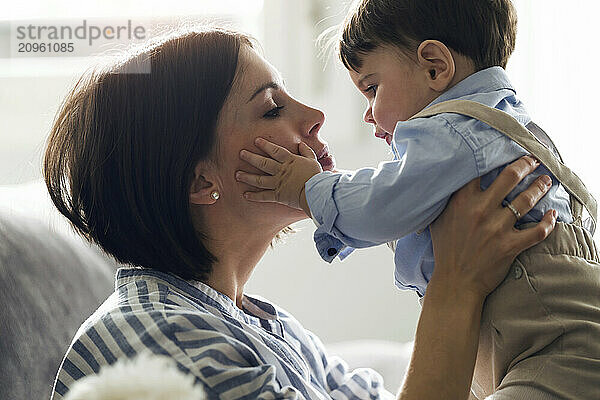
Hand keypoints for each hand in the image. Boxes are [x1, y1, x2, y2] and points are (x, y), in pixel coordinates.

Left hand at [236, 137, 321, 212]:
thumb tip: (300, 143)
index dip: (265, 145)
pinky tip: (245, 194)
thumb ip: (306, 151)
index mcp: (290, 161)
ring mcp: (278, 183)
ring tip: (237, 174)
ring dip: (247, 177)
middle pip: (263, 163)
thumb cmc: (316, 176)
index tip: (256, 140)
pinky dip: (254, 196)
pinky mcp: (278, 195)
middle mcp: (281, 171)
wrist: (316, 191)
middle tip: (241, 153)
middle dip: (251, 157)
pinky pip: (263, 196)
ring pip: (259, 179)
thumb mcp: (313, 160)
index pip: (275, 150)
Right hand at [429, 155, 556, 298]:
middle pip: (510, 176)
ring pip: (526, 200)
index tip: (505, 152)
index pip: (481, 169)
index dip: (495, 157)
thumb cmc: (445, 250)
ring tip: (545, 181)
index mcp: (461, 201)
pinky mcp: (510, 246)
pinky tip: (552, 215)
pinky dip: (548, 222)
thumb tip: (448, 183)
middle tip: (533, 161)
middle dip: (525, 164)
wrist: (455, 282)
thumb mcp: (437, 220)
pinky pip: (537, 231)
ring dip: (540, 187)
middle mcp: (480, 210)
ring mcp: (497, 228)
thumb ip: (446, 200)